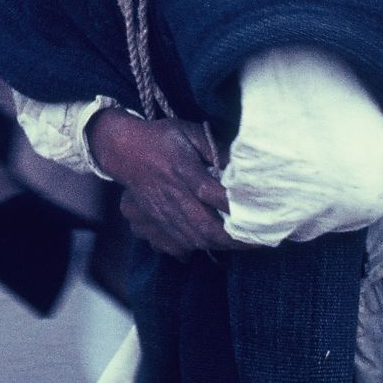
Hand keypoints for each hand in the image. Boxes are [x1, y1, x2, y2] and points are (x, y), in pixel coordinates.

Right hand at [88, 112, 245, 260]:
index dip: (236, 208)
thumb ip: (215, 147)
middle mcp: (174, 195)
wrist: (123, 149)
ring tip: (240, 245)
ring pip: (193, 239)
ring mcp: (163, 212)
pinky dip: (194, 250)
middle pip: (205, 226)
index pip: (214, 194)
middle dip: (233, 239)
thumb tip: (240, 163)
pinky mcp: (154, 222)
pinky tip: (209, 246)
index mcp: (184, 170)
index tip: (259, 215)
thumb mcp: (190, 132)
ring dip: (218, 246)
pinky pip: (175, 245)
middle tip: (256, 240)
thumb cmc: (161, 138)